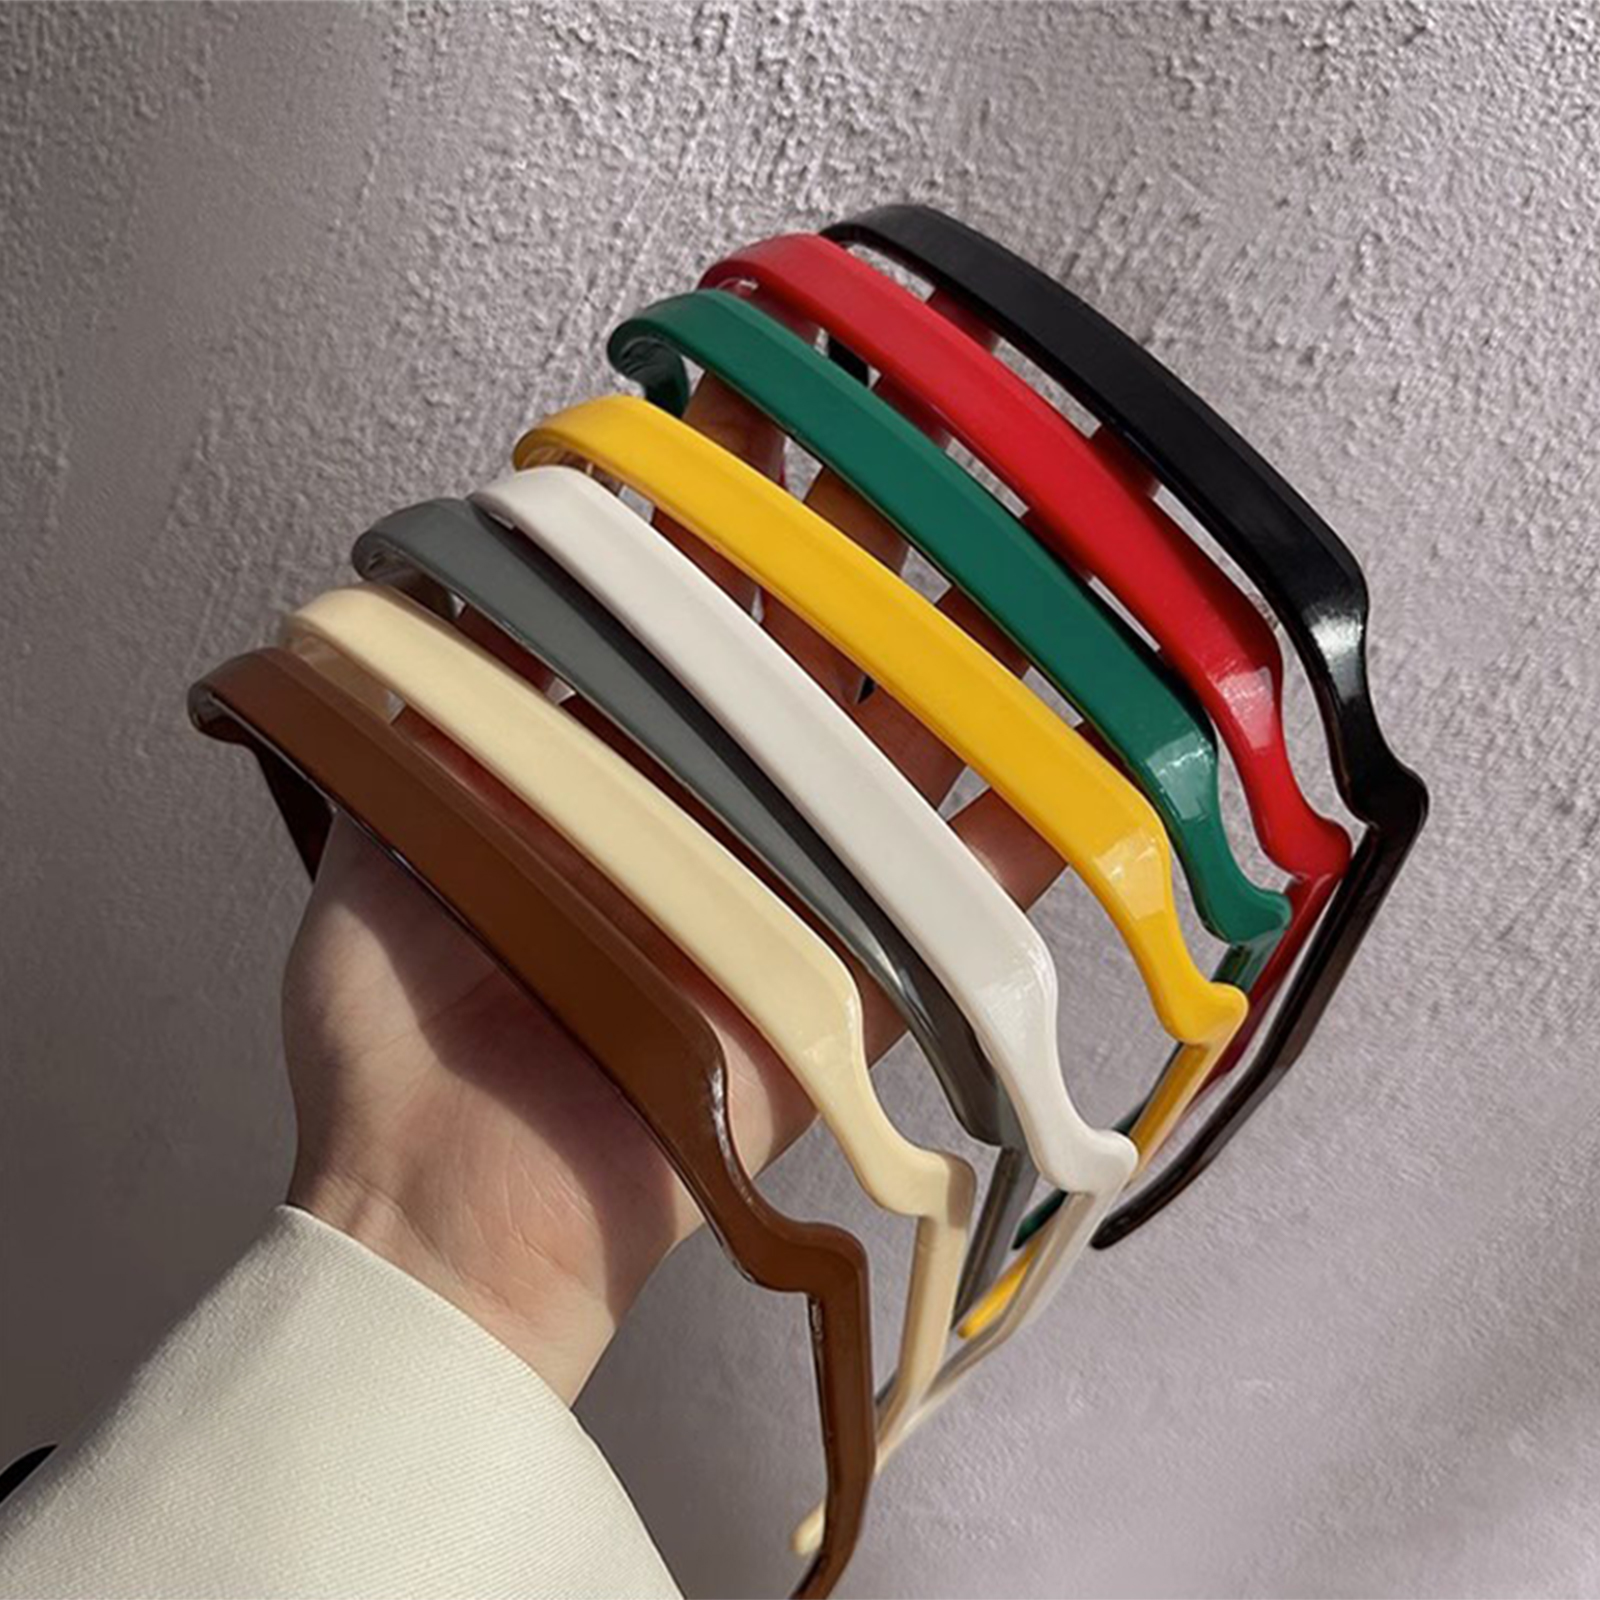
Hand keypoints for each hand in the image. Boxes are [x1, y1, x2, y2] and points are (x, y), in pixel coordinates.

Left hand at [282, 374, 1065, 1401]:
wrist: (461, 1206)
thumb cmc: (402, 1030)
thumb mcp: (386, 835)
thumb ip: (413, 718)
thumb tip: (427, 579)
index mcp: (610, 764)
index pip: (674, 605)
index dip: (705, 505)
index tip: (731, 393)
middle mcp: (711, 808)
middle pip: (802, 652)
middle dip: (854, 535)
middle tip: (903, 412)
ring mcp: (795, 885)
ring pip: (900, 741)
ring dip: (968, 640)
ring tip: (1032, 527)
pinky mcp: (859, 975)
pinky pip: (968, 887)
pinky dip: (1039, 812)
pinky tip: (1100, 718)